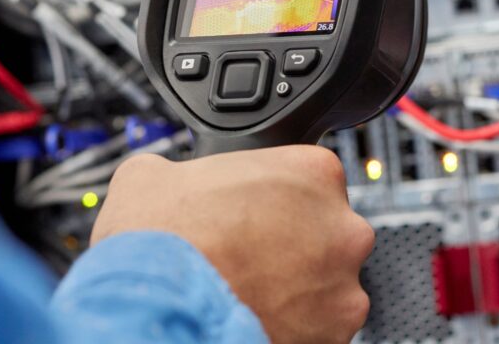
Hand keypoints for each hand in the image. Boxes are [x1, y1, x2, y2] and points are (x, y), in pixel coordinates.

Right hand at [91, 146, 374, 343]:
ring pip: (329, 285)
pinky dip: (295, 328)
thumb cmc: (161, 237)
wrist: (155, 305)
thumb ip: (188, 171)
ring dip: (299, 290)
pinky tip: (254, 318)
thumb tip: (172, 179)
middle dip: (297, 247)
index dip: (279, 200)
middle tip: (252, 257)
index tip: (255, 216)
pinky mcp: (334, 336)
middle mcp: (342, 227)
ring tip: (249, 293)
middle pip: (329, 233)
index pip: (313, 180)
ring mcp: (344, 286)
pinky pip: (320, 329)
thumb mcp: (157, 173)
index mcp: (314, 171)